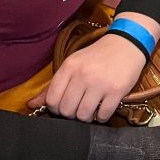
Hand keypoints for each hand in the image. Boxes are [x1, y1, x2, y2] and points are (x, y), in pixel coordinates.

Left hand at [28, 32, 148, 122]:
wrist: (128, 43)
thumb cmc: (97, 56)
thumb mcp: (74, 64)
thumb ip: (53, 85)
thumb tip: (31, 105)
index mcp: (70, 66)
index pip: (52, 100)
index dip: (56, 107)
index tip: (65, 103)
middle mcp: (83, 74)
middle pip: (66, 110)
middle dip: (72, 113)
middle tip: (80, 106)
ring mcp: (101, 83)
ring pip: (83, 116)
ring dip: (87, 116)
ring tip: (92, 107)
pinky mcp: (117, 90)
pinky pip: (103, 115)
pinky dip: (102, 116)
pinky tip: (104, 107)